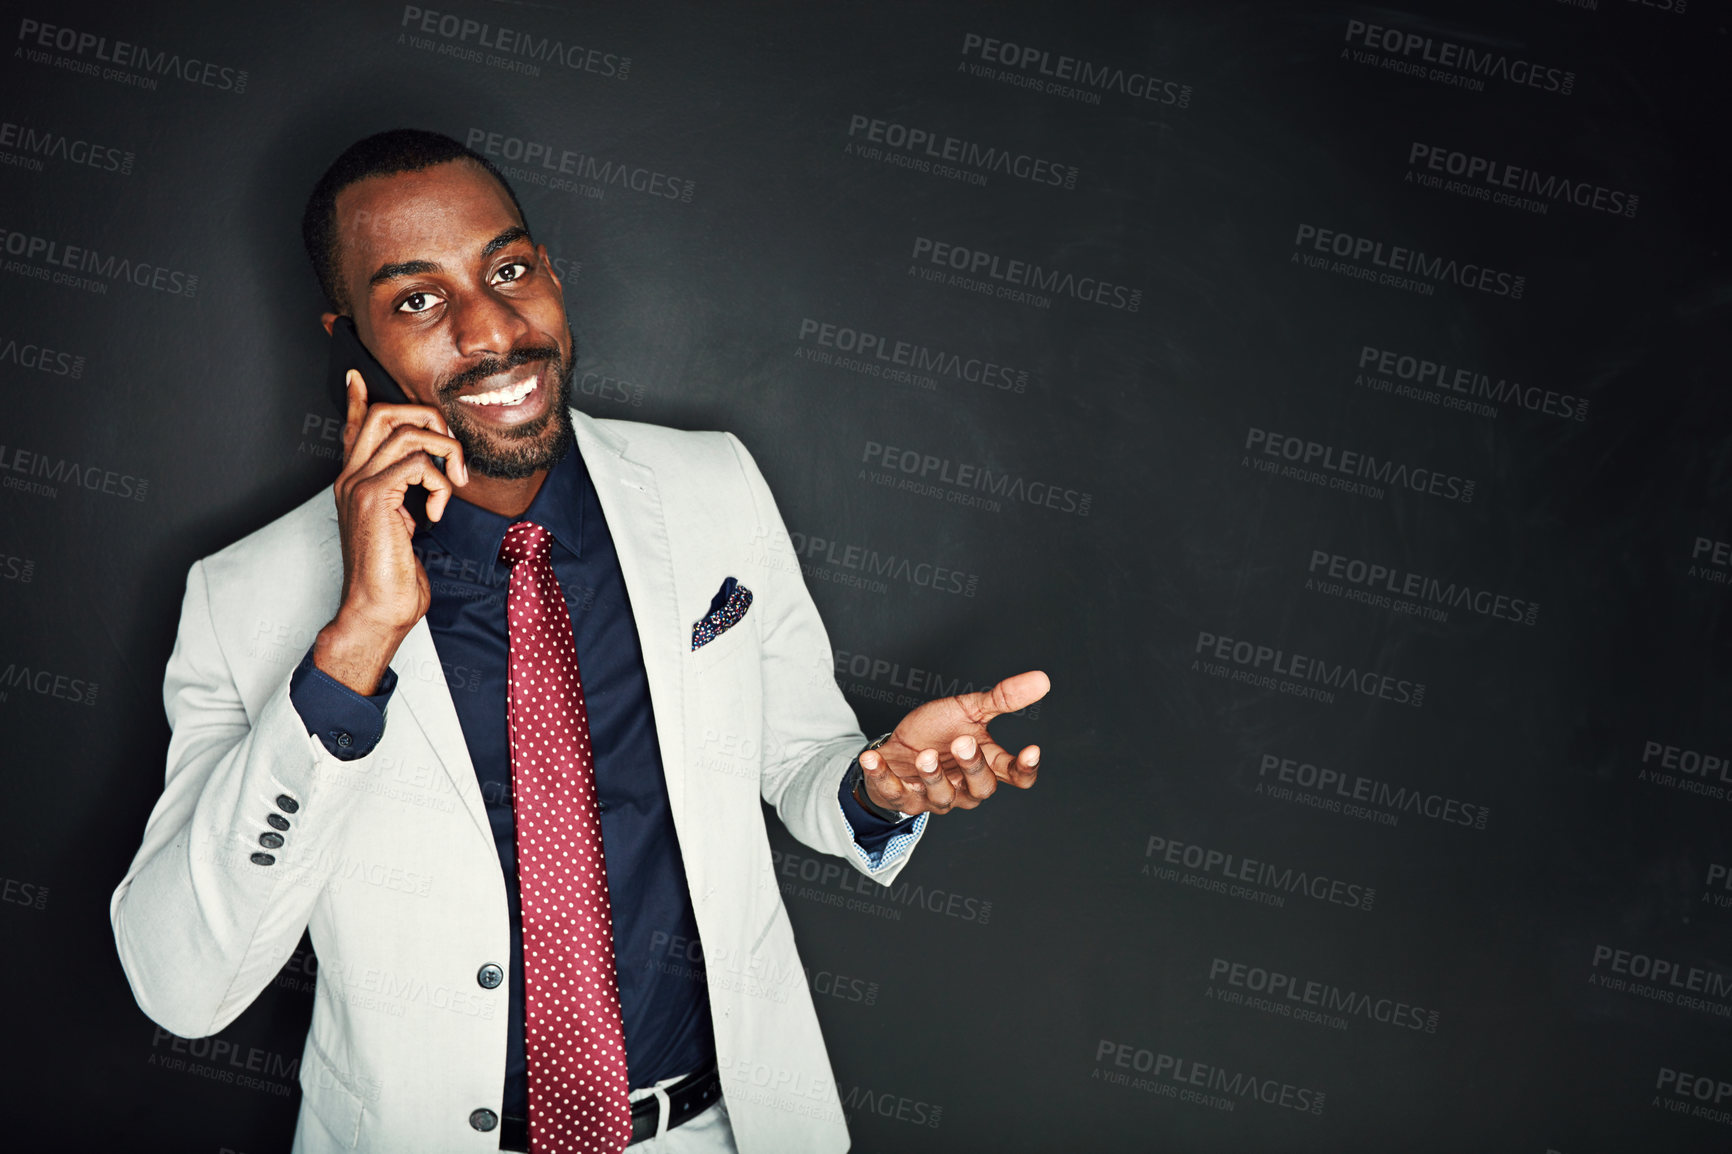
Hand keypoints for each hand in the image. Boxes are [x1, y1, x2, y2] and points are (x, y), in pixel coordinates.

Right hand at [312, 371, 468, 693]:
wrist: (377, 610)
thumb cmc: (393, 577)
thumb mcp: (402, 527)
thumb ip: (405, 496)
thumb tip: (427, 477)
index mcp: (354, 482)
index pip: (351, 429)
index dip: (356, 400)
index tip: (357, 377)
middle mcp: (350, 478)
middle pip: (381, 413)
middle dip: (426, 417)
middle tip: (451, 449)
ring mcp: (358, 486)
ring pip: (405, 431)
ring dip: (445, 450)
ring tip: (454, 483)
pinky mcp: (374, 498)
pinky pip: (418, 463)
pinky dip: (440, 483)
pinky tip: (436, 511)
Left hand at [857, 670, 1048, 816]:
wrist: (897, 746)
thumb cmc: (938, 730)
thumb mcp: (970, 710)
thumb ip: (1004, 699)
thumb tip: (1042, 679)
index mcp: (987, 765)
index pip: (1015, 777)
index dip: (1024, 768)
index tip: (1031, 750)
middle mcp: (964, 787)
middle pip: (980, 788)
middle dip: (971, 766)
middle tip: (962, 742)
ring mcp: (934, 796)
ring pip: (942, 798)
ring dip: (933, 776)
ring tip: (925, 755)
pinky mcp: (901, 797)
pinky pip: (893, 793)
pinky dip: (881, 776)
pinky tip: (872, 758)